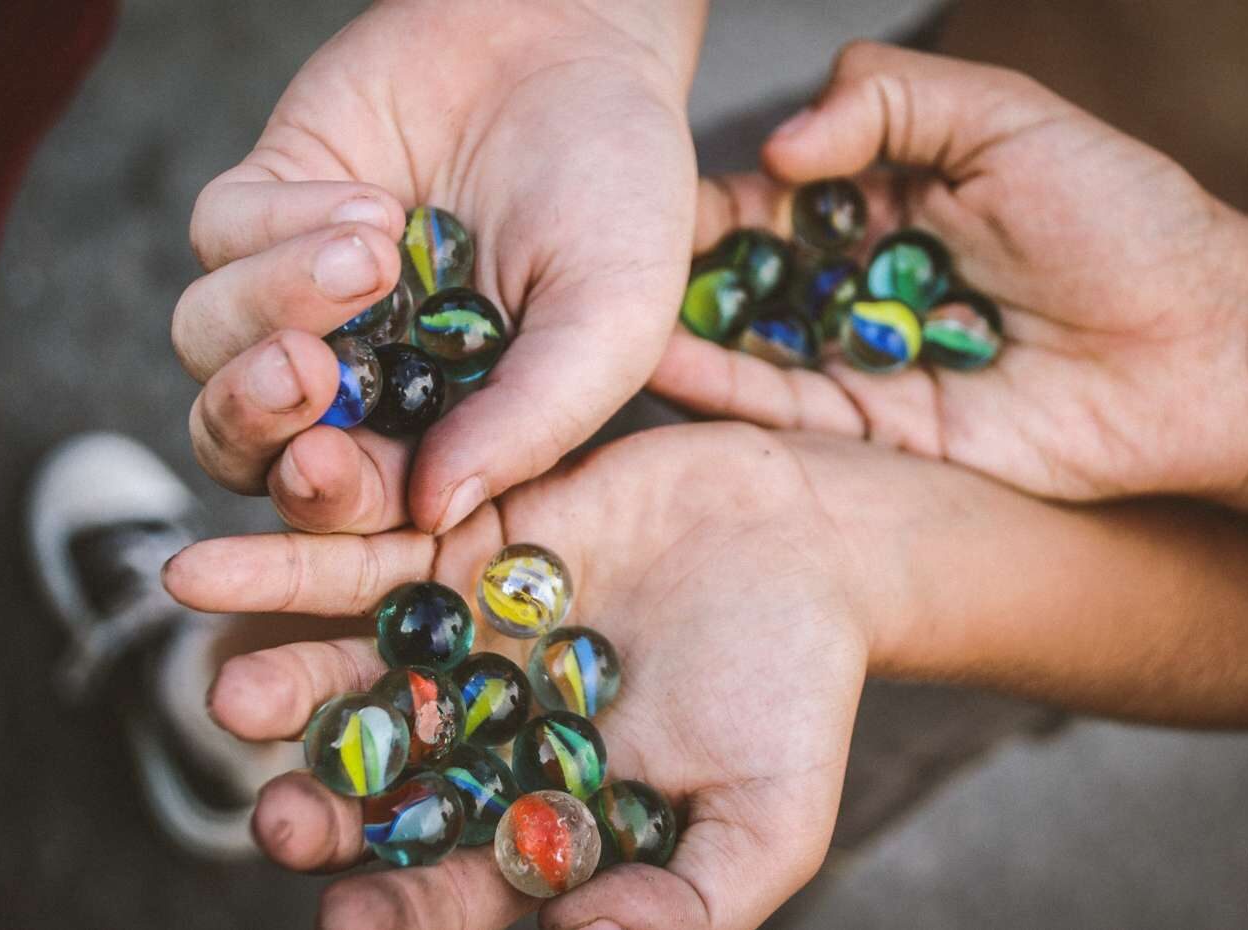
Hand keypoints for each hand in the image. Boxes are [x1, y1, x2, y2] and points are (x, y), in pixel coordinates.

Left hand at [164, 421, 871, 929]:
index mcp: (541, 808)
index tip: (355, 913)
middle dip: (327, 801)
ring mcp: (467, 632)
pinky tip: (207, 566)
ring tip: (235, 696)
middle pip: (383, 778)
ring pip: (357, 665)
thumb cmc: (796, 689)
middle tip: (281, 817)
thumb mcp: (763, 818)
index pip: (453, 878)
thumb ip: (681, 902)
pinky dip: (293, 554)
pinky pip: (369, 548)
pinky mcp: (464, 538)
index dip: (403, 902)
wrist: (812, 542)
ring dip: (289, 679)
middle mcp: (485, 725)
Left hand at [173, 0, 701, 535]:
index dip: (323, 502)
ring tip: (376, 252)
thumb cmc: (616, 193)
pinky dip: (278, 224)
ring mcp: (302, 287)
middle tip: (303, 376)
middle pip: (243, 442)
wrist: (583, 44)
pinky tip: (371, 203)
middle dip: (253, 421)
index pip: (351, 501)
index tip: (325, 469)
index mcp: (435, 426)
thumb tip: (435, 513)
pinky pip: (219, 237)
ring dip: (272, 306)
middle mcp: (357, 369)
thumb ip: (532, 421)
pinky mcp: (267, 200)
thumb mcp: (608, 322)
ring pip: (209, 342)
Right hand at [653, 42, 1247, 506]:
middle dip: (678, 274)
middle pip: (747, 275)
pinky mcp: (874, 429)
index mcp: (889, 202)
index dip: (710, 201)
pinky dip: (721, 389)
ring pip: (750, 344)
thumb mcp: (1008, 118)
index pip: (774, 197)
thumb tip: (780, 147)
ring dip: (679, 334)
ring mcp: (863, 356)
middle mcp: (862, 281)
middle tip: (598, 270)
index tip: (643, 204)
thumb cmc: (1122, 222)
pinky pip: (784, 408)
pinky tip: (660, 366)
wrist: (1197, 351)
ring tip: (601, 322)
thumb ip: (890, 100)